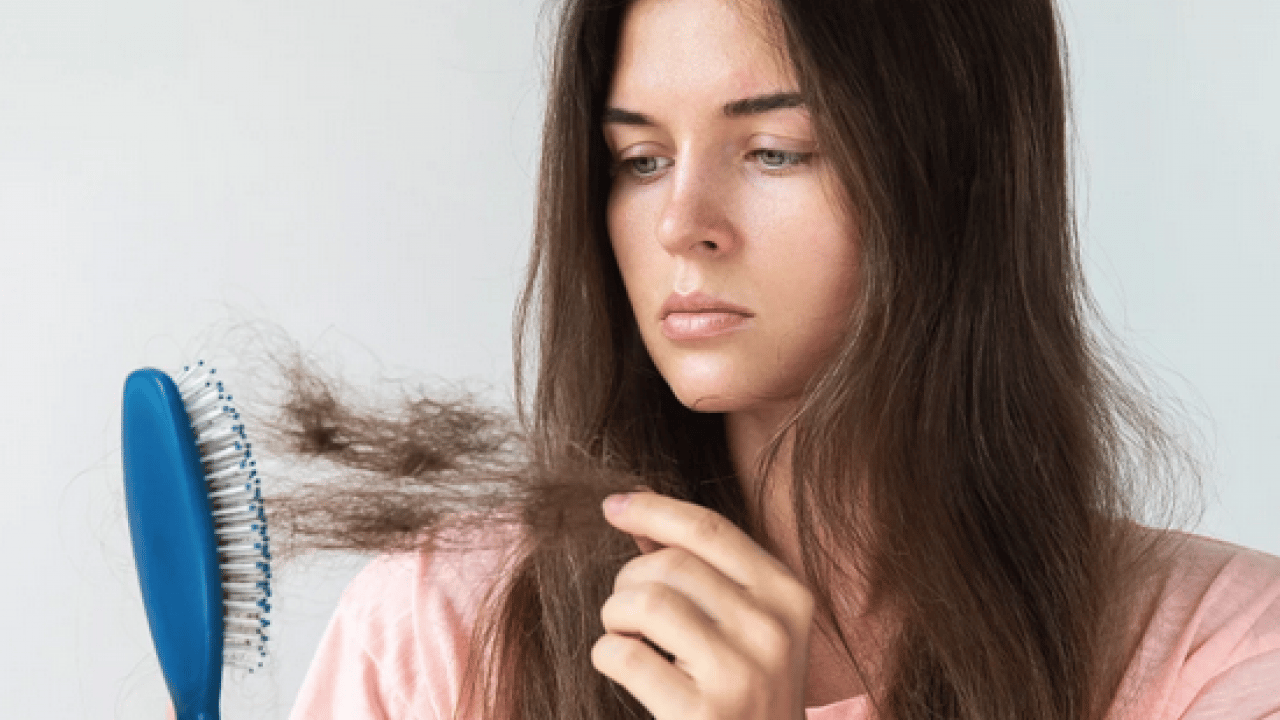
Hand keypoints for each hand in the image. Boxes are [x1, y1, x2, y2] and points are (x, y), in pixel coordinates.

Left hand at [592, 490, 814, 719]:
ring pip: (644, 602)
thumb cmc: (746, 696)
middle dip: (629, 580)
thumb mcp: (747, 628)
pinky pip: (625, 654)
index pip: (710, 529)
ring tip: (625, 636)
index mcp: (789, 597)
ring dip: (615, 616)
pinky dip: (606, 654)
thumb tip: (639, 514)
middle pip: (670, 564)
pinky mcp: (703, 714)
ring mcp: (741, 674)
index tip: (612, 506)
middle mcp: (773, 631)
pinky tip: (620, 666)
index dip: (654, 510)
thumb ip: (703, 572)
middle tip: (627, 611)